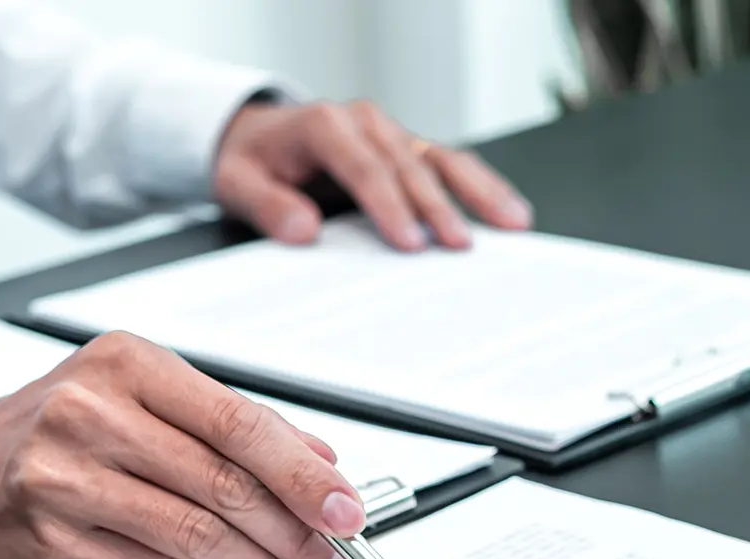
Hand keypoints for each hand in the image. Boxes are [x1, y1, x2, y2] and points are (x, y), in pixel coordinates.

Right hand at [0, 332, 366, 558]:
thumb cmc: (72, 432)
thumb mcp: (151, 401)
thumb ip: (235, 426)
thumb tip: (322, 463)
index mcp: (129, 366)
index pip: (238, 423)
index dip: (303, 475)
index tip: (347, 510)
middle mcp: (91, 413)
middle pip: (224, 484)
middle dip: (298, 534)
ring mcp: (65, 478)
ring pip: (197, 534)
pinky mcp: (54, 539)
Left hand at [213, 98, 532, 250]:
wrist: (258, 139)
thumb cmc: (254, 162)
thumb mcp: (238, 183)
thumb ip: (268, 206)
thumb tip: (303, 230)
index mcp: (325, 124)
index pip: (364, 167)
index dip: (389, 205)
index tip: (410, 242)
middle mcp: (366, 123)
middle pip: (410, 166)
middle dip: (438, 207)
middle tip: (458, 245)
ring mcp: (393, 134)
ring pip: (443, 160)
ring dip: (479, 192)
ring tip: (511, 223)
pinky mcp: (409, 150)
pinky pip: (451, 166)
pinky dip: (483, 188)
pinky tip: (510, 212)